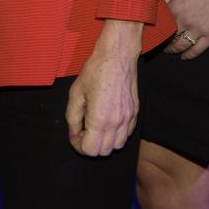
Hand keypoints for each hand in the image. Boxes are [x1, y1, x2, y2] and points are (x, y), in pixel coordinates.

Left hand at [67, 19, 140, 156]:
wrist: (117, 56)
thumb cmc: (94, 71)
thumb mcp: (76, 93)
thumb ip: (72, 117)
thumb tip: (73, 134)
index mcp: (100, 120)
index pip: (90, 150)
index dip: (78, 145)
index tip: (74, 134)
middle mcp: (116, 124)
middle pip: (104, 152)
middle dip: (91, 144)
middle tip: (83, 129)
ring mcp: (128, 119)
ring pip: (117, 146)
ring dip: (105, 141)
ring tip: (96, 125)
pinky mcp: (135, 113)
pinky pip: (127, 134)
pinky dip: (117, 134)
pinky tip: (108, 120)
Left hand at [162, 0, 208, 59]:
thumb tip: (172, 5)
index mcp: (175, 6)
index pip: (160, 23)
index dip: (156, 29)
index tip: (153, 33)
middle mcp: (184, 19)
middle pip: (169, 36)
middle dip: (163, 41)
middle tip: (160, 44)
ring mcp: (198, 28)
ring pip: (181, 45)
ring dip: (174, 49)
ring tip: (170, 50)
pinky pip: (197, 49)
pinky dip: (190, 54)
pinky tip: (185, 56)